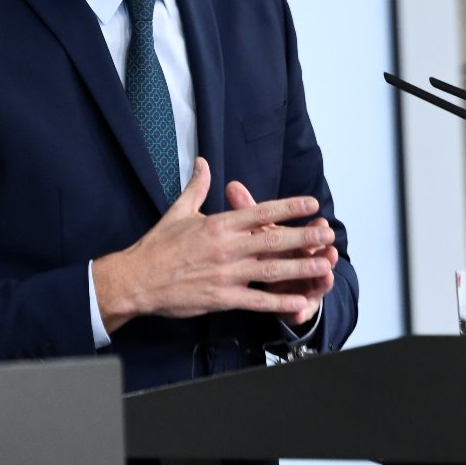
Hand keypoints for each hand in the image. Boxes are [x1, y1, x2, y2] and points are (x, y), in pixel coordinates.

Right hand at [91, 157, 333, 333]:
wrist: (136, 279)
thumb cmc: (157, 246)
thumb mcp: (178, 211)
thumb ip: (196, 187)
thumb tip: (202, 162)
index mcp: (218, 224)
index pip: (260, 212)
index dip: (289, 207)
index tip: (311, 204)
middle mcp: (226, 247)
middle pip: (274, 239)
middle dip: (305, 237)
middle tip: (329, 234)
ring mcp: (226, 274)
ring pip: (272, 270)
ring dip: (301, 267)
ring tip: (325, 264)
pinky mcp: (221, 298)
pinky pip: (257, 300)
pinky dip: (280, 302)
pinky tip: (300, 302)